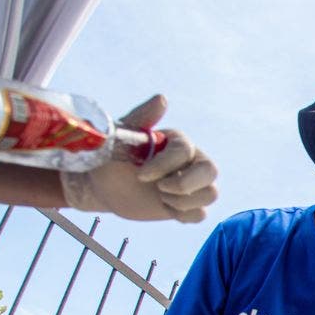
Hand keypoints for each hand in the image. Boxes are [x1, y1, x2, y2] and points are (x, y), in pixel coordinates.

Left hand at [60, 95, 217, 221]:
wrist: (103, 185)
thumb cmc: (109, 157)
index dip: (165, 166)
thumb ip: (142, 117)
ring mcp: (191, 184)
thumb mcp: (120, 136)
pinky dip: (181, 214)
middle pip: (211, 172)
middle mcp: (190, 161)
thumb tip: (162, 99)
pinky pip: (200, 214)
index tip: (140, 175)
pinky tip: (162, 206)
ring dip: (181, 201)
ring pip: (209, 194)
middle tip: (159, 189)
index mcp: (177, 142)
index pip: (185, 152)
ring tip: (158, 196)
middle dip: (184, 185)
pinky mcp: (187, 205)